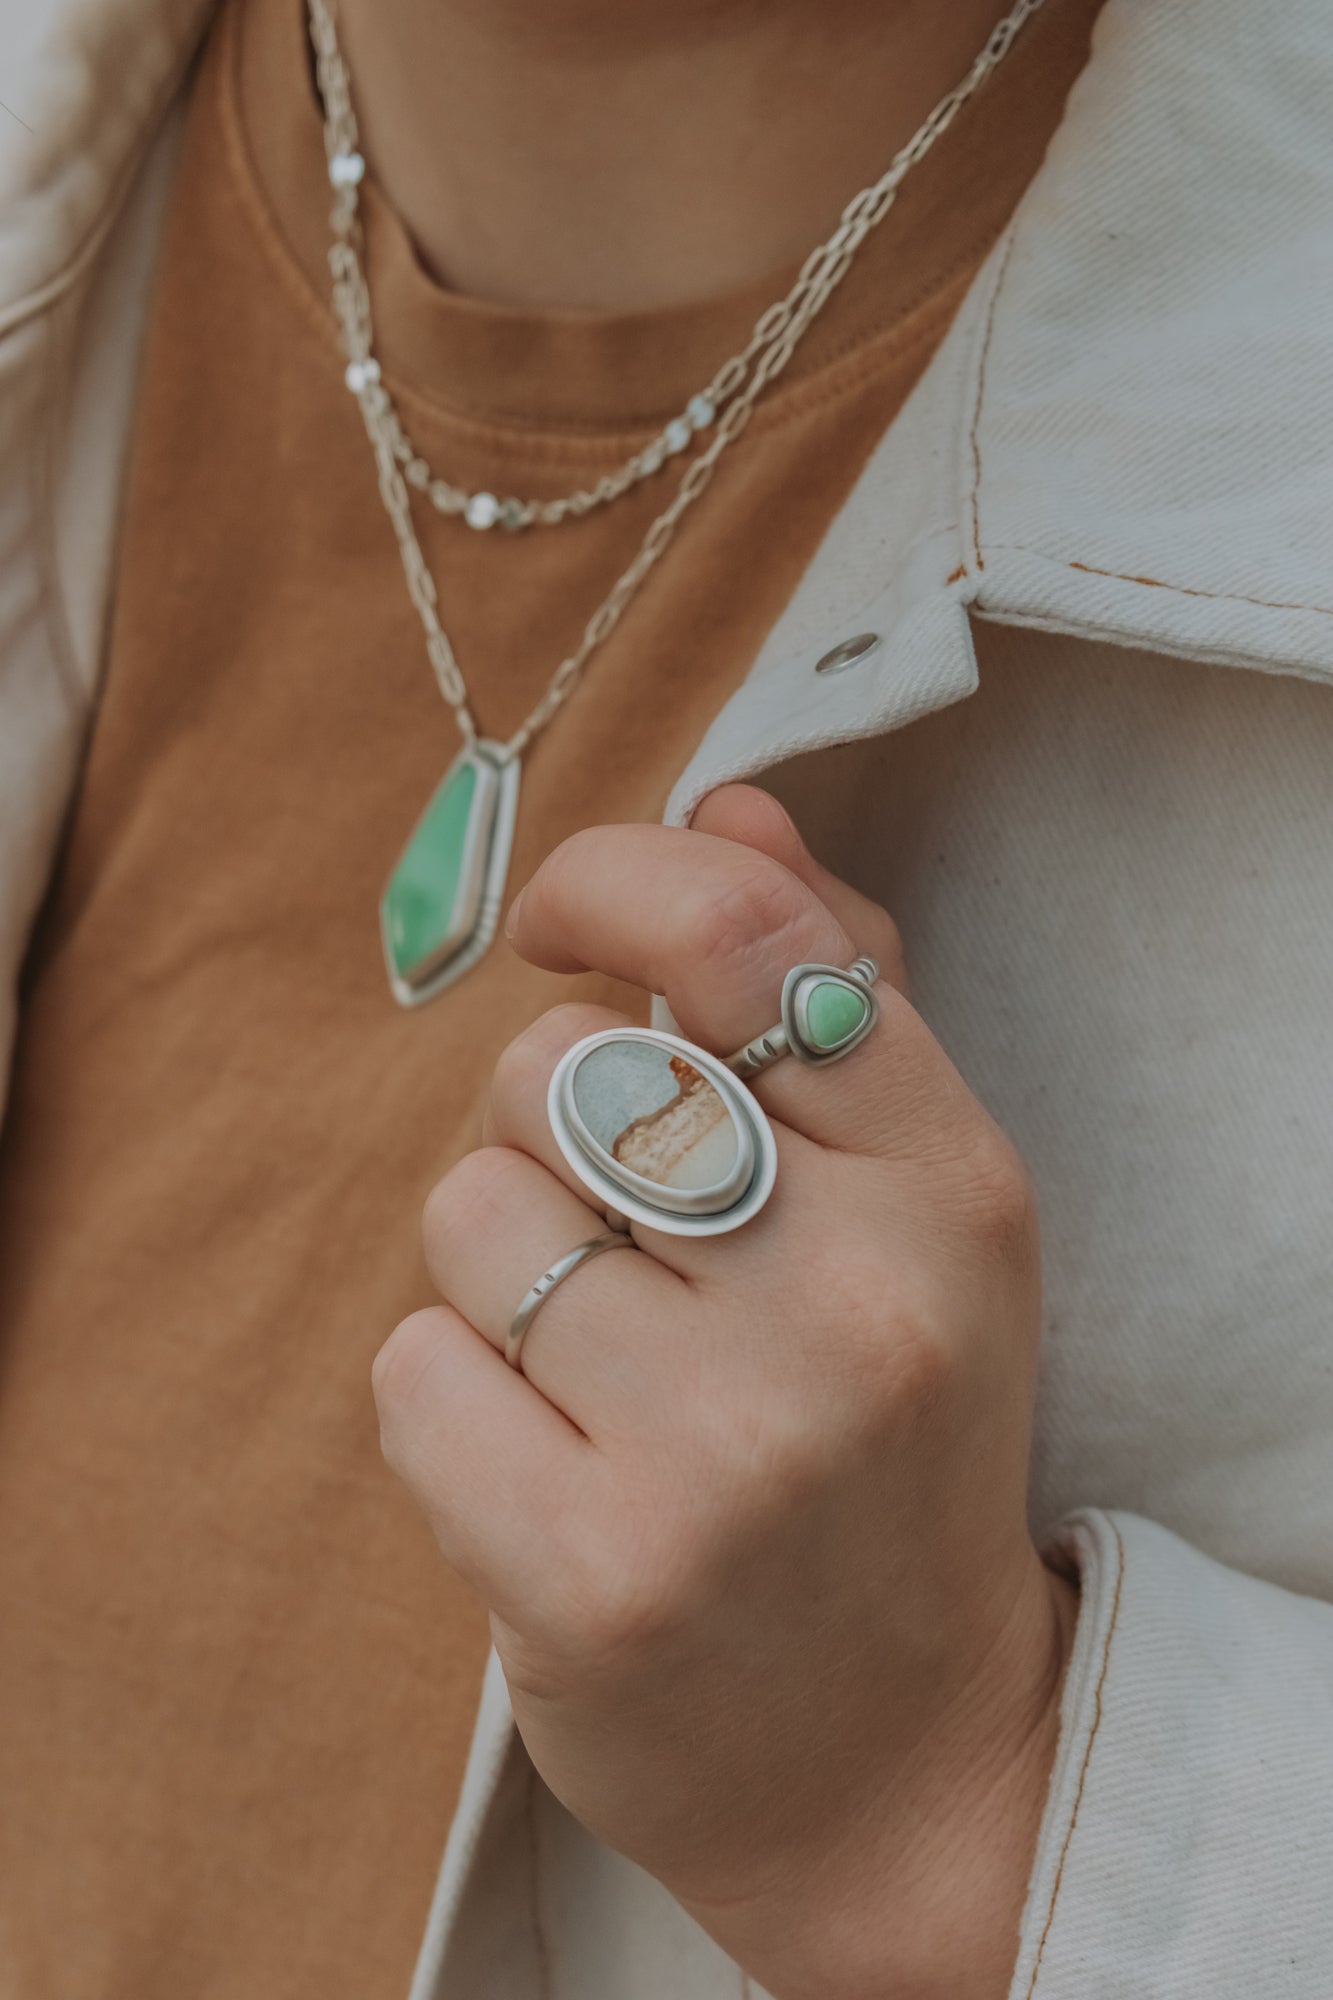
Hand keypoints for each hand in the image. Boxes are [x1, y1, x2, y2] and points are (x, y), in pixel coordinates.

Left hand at [373, 784, 1076, 1999]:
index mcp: (952, 1185)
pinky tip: (547, 1467)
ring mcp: (729, 1450)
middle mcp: (859, 1304)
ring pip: (468, 1213)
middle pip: (561, 1068)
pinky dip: (448, 1402)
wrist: (899, 1750)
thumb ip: (830, 991)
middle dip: (549, 1130)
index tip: (563, 919)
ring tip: (595, 1367)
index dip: (614, 878)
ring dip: (496, 1273)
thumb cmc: (887, 1437)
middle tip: (623, 1237)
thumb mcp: (917, 1212)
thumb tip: (728, 799)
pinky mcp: (593, 1576)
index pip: (746, 933)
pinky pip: (410, 1371)